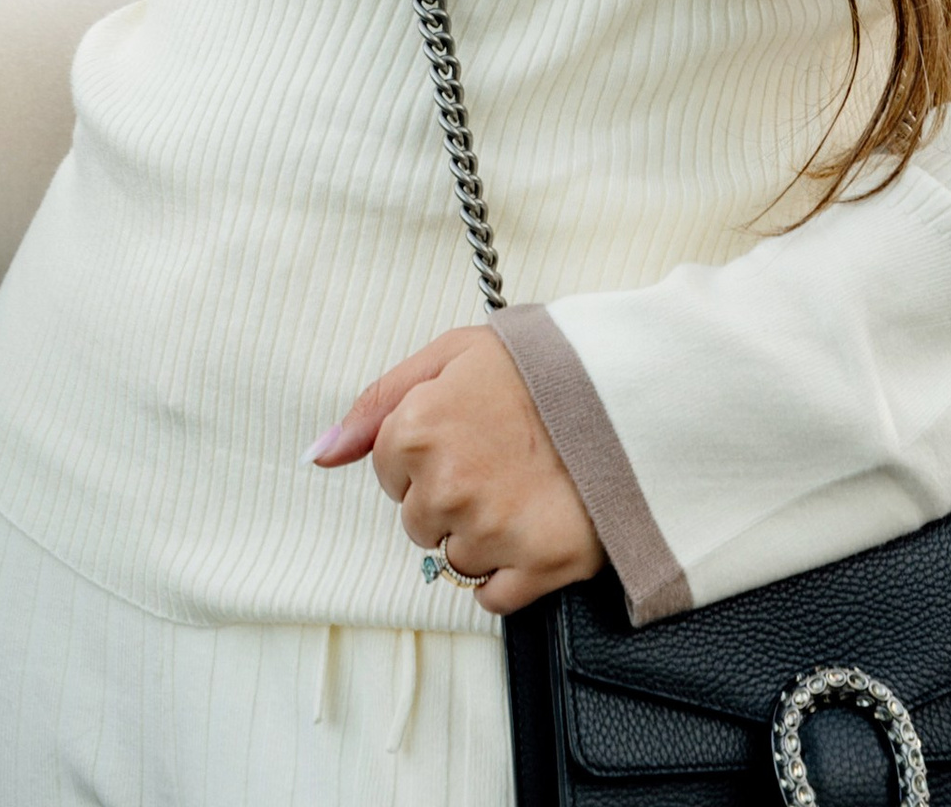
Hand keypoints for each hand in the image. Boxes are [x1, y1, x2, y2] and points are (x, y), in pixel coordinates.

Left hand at [310, 326, 602, 615]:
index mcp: (419, 429)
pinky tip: (531, 527)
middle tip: (495, 460)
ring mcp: (491, 531)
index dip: (423, 452)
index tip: (461, 434)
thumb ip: (378, 402)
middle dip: (447, 495)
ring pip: (453, 558)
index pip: (386, 470)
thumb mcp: (453, 354)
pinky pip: (491, 596)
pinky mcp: (536, 567)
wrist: (631, 394)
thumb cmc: (544, 368)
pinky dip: (507, 573)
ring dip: (480, 533)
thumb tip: (320, 451)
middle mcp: (447, 486)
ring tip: (521, 488)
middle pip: (417, 520)